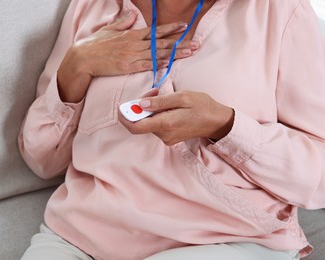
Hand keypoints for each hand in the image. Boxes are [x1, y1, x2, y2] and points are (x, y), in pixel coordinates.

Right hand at [57, 11, 199, 102]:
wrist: (83, 59)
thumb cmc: (94, 45)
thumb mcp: (109, 29)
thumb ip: (123, 22)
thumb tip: (132, 14)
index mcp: (131, 35)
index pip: (155, 31)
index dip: (171, 29)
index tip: (183, 26)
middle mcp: (134, 44)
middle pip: (161, 43)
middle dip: (180, 44)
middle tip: (195, 44)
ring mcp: (132, 56)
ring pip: (157, 54)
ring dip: (175, 54)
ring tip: (189, 53)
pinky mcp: (127, 67)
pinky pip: (147, 66)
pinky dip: (159, 65)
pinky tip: (171, 64)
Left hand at [118, 89, 234, 145]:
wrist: (217, 121)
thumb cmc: (202, 107)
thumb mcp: (182, 97)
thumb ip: (160, 101)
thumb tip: (141, 104)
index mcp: (165, 124)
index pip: (136, 127)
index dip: (125, 118)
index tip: (121, 108)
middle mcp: (164, 134)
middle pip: (142, 122)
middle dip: (142, 106)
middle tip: (153, 92)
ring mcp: (167, 138)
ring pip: (149, 122)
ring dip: (150, 109)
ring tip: (163, 95)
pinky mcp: (170, 137)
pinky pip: (157, 125)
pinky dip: (157, 114)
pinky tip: (167, 104)